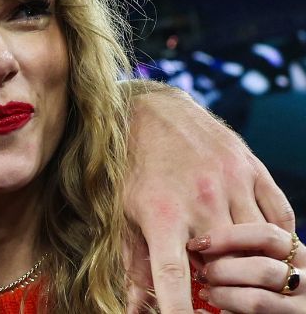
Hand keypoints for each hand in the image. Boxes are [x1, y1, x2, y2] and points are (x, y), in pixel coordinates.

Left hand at [121, 82, 295, 313]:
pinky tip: (262, 244)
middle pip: (228, 263)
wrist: (150, 110)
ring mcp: (232, 183)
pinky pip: (280, 217)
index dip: (178, 309)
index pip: (173, 275)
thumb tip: (136, 309)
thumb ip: (134, 263)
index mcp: (161, 213)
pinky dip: (277, 237)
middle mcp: (201, 199)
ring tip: (235, 263)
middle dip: (223, 284)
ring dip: (252, 261)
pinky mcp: (253, 169)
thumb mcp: (123, 213)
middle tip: (211, 282)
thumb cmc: (131, 166)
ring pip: (260, 242)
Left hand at [189, 223, 302, 312]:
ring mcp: (298, 308)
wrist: (292, 306)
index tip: (198, 243)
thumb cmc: (271, 278)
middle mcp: (304, 281)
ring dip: (222, 296)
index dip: (228, 236)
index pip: (267, 235)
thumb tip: (203, 241)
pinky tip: (203, 312)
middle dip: (223, 270)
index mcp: (299, 255)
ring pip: (256, 300)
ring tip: (206, 293)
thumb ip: (250, 248)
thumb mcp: (272, 257)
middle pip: (261, 269)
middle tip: (203, 274)